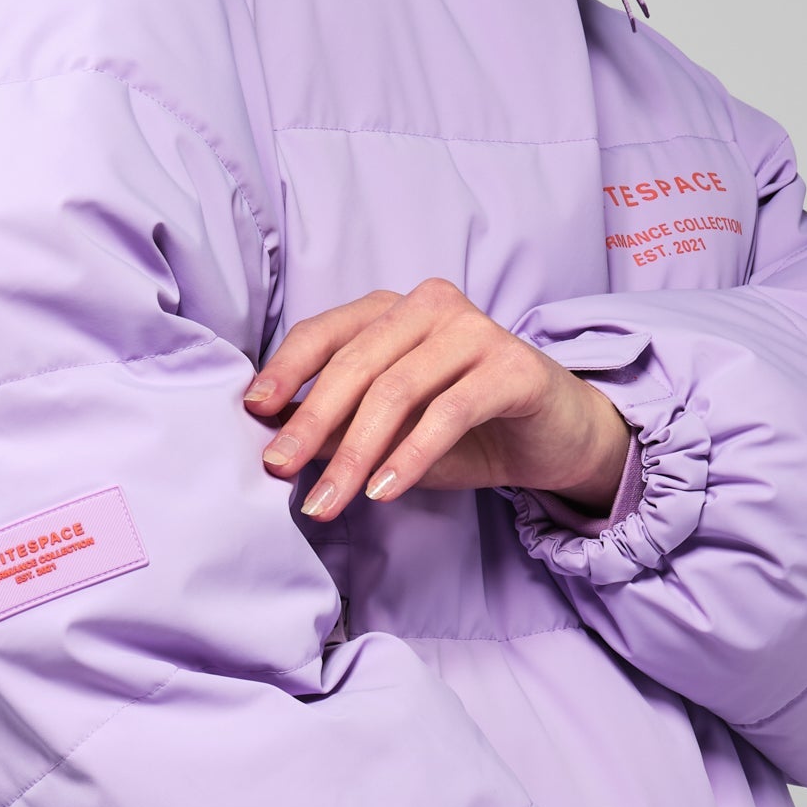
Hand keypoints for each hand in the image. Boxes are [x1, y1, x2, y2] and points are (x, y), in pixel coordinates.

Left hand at [244, 280, 631, 520]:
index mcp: (393, 310)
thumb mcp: (391, 428)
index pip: (324, 332)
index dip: (285, 370)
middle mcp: (431, 306)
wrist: (553, 438)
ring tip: (328, 500)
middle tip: (279, 468)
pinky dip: (411, 454)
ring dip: (356, 453)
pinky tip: (385, 491)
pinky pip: (448, 411)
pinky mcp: (512, 366)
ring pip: (396, 390)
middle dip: (310, 422)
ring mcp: (475, 329)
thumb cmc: (464, 428)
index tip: (253, 411)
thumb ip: (340, 425)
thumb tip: (277, 440)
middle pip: (354, 364)